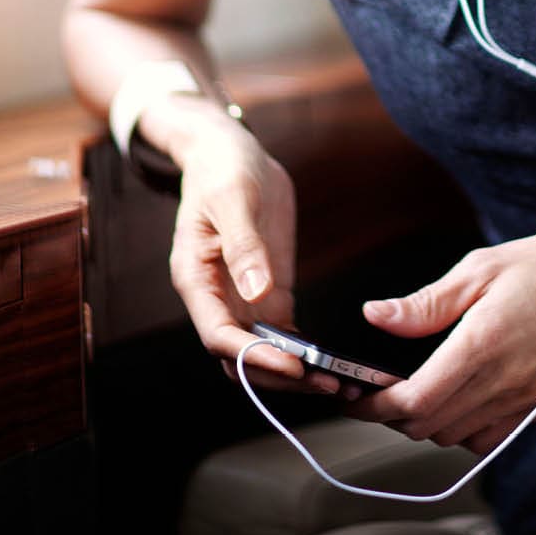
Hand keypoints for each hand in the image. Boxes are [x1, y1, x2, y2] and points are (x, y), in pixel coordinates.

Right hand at [165, 111, 342, 397]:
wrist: (228, 152)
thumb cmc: (223, 170)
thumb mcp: (234, 199)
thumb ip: (243, 246)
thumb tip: (256, 292)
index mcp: (196, 278)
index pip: (218, 335)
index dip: (254, 356)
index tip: (293, 365)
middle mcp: (216, 297)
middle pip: (241, 357)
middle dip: (280, 375)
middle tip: (327, 382)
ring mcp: (242, 297)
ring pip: (262, 352)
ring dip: (295, 371)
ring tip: (339, 381)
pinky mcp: (267, 290)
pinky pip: (282, 332)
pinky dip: (303, 351)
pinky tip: (332, 362)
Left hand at [348, 217, 535, 453]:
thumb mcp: (481, 267)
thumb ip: (425, 303)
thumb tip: (376, 316)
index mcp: (481, 346)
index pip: (413, 402)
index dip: (375, 406)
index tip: (353, 395)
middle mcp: (502, 385)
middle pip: (428, 427)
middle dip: (392, 415)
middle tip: (372, 390)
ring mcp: (524, 402)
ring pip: (456, 438)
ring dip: (425, 422)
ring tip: (409, 390)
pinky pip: (489, 437)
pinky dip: (461, 427)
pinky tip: (456, 395)